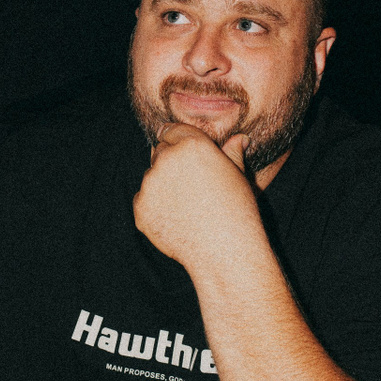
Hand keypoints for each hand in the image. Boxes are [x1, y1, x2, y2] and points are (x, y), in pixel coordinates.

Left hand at [132, 124, 261, 269]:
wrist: (225, 250)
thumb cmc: (237, 210)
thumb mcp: (238, 176)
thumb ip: (232, 153)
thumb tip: (240, 138)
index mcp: (192, 145)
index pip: (171, 130)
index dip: (175, 139)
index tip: (177, 147)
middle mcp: (167, 159)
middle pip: (159, 152)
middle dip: (170, 162)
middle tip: (189, 184)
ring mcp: (150, 184)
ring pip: (150, 177)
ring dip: (161, 185)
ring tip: (186, 206)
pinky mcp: (140, 207)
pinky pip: (144, 201)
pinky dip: (155, 208)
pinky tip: (177, 219)